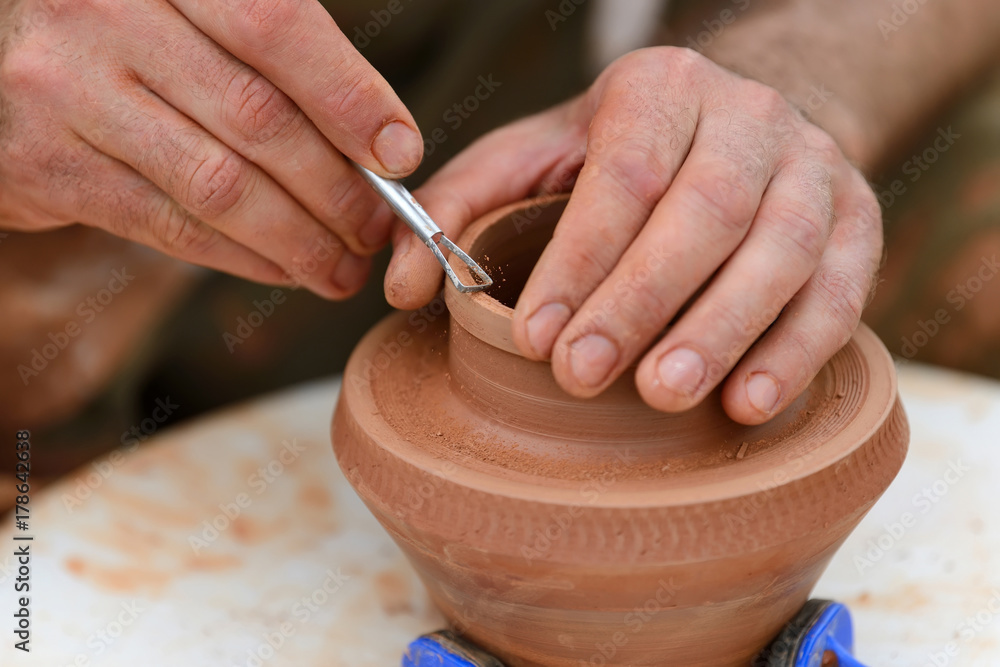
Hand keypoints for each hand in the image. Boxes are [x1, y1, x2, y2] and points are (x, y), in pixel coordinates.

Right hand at [0, 0, 421, 298]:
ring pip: (217, 184)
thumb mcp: (194, 9)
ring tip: (342, 267)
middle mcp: (106, 14)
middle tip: (379, 227)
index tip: (400, 154)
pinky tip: (284, 269)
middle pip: (256, 116)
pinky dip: (241, 257)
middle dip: (335, 187)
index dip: (349, 96)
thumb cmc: (129, 31)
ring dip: (297, 239)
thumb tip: (380, 145)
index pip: (275, 24)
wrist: (0, 54)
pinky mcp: (49, 165)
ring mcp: (68, 90)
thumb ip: (274, 57)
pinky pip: (168, 225)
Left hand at [385, 47, 881, 424]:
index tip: (539, 339)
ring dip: (722, 329)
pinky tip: (748, 403)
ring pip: (782, 249)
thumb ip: (461, 208)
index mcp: (661, 88)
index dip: (582, 258)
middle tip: (585, 377)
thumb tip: (401, 285)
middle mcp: (748, 116)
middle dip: (643, 300)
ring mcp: (814, 167)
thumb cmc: (622, 158)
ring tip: (665, 396)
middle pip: (706, 209)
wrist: (742, 133)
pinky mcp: (861, 220)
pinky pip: (842, 288)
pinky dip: (797, 349)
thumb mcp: (535, 158)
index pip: (624, 172)